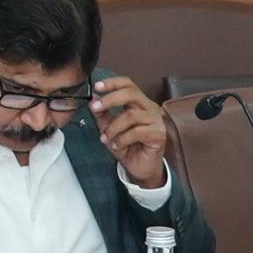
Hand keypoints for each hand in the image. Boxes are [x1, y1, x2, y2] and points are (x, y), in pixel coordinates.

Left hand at [91, 74, 171, 190]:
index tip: (97, 86)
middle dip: (110, 99)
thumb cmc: (127, 147)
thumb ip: (103, 114)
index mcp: (139, 103)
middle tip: (95, 107)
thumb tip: (94, 99)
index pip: (128, 84)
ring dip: (113, 127)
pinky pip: (136, 132)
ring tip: (105, 138)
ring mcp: (156, 120)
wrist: (140, 169)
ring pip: (131, 115)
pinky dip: (122, 139)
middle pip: (131, 93)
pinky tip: (116, 145)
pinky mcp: (158, 134)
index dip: (113, 83)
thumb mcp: (109, 129)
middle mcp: (150, 108)